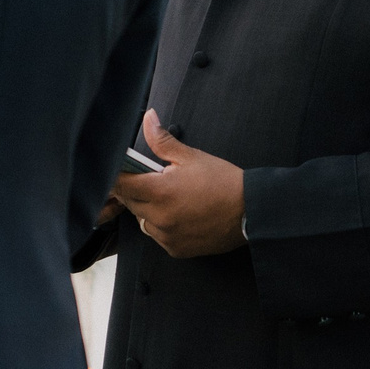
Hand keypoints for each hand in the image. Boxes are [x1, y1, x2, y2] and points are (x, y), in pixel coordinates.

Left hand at [110, 110, 247, 258]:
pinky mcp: (176, 249)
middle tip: (150, 180)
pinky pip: (157, 236)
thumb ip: (162, 140)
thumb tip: (148, 119)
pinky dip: (161, 226)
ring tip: (167, 198)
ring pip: (141, 220)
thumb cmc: (223, 181)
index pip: (121, 184)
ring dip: (147, 209)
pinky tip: (177, 215)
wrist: (252, 211)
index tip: (120, 170)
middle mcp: (160, 217)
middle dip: (134, 190)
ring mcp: (167, 236)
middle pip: (129, 202)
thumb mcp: (191, 156)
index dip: (117, 176)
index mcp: (160, 192)